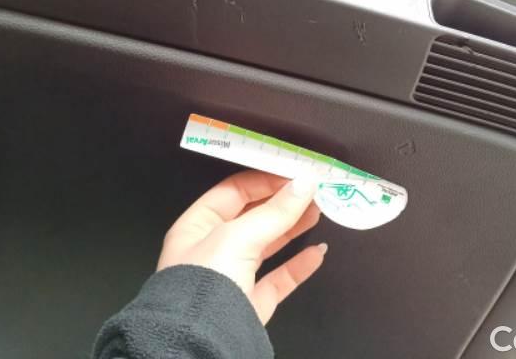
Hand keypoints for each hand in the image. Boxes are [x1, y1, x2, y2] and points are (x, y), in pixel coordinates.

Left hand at [157, 170, 326, 323]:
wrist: (199, 344)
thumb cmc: (204, 283)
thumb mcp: (238, 237)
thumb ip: (275, 212)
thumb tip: (305, 183)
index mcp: (196, 226)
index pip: (233, 191)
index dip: (264, 180)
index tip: (295, 172)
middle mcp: (212, 250)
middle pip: (253, 216)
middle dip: (283, 202)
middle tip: (312, 189)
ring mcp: (232, 278)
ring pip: (267, 245)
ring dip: (293, 227)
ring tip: (319, 211)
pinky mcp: (250, 304)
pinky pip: (278, 279)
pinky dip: (299, 265)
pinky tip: (317, 252)